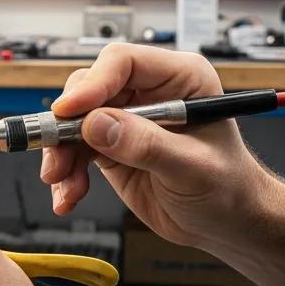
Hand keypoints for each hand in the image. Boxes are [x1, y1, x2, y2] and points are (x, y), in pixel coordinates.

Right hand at [41, 43, 277, 249]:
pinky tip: (68, 195)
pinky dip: (66, 173)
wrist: (228, 223)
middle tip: (56, 154)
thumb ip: (145, 145)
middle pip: (89, 89)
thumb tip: (96, 124)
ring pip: (73, 121)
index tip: (67, 112)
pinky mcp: (110, 145)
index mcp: (179, 79)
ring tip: (62, 183)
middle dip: (66, 124)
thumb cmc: (228, 188)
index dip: (92, 84)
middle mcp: (148, 92)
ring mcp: (126, 118)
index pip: (123, 63)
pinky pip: (74, 149)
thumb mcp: (192, 168)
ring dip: (61, 153)